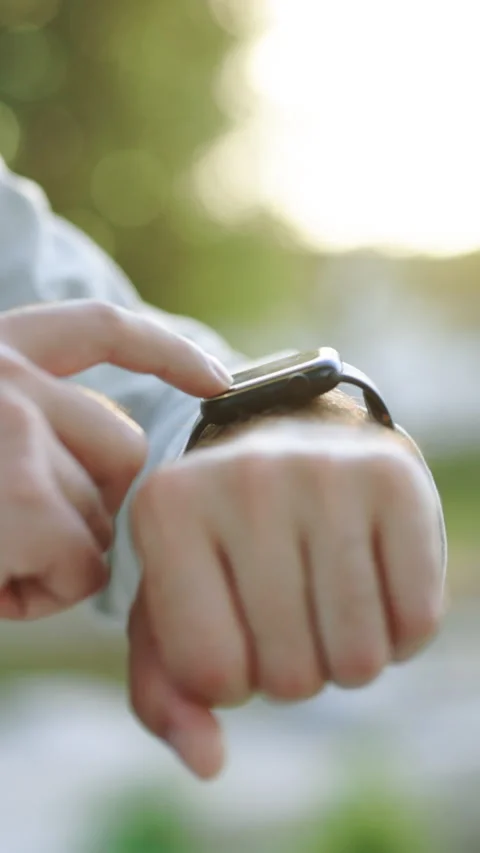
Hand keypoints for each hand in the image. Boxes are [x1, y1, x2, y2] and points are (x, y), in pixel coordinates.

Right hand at [0, 300, 230, 618]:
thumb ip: (31, 427)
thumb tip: (110, 479)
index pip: (100, 330)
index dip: (163, 352)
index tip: (217, 380)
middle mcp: (4, 375)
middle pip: (122, 447)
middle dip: (97, 506)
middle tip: (28, 540)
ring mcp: (15, 430)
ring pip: (101, 515)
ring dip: (58, 556)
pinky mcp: (23, 499)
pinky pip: (80, 566)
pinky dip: (44, 595)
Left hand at [129, 420, 443, 778]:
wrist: (290, 441)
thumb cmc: (222, 541)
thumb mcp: (171, 607)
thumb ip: (167, 692)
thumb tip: (208, 762)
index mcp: (165, 508)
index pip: (211, 675)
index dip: (229, 679)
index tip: (233, 631)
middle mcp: (241, 479)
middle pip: (290, 677)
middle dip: (291, 672)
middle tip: (286, 613)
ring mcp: (323, 473)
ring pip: (358, 660)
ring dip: (346, 659)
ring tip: (325, 602)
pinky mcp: (393, 479)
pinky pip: (416, 621)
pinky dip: (399, 633)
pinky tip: (372, 584)